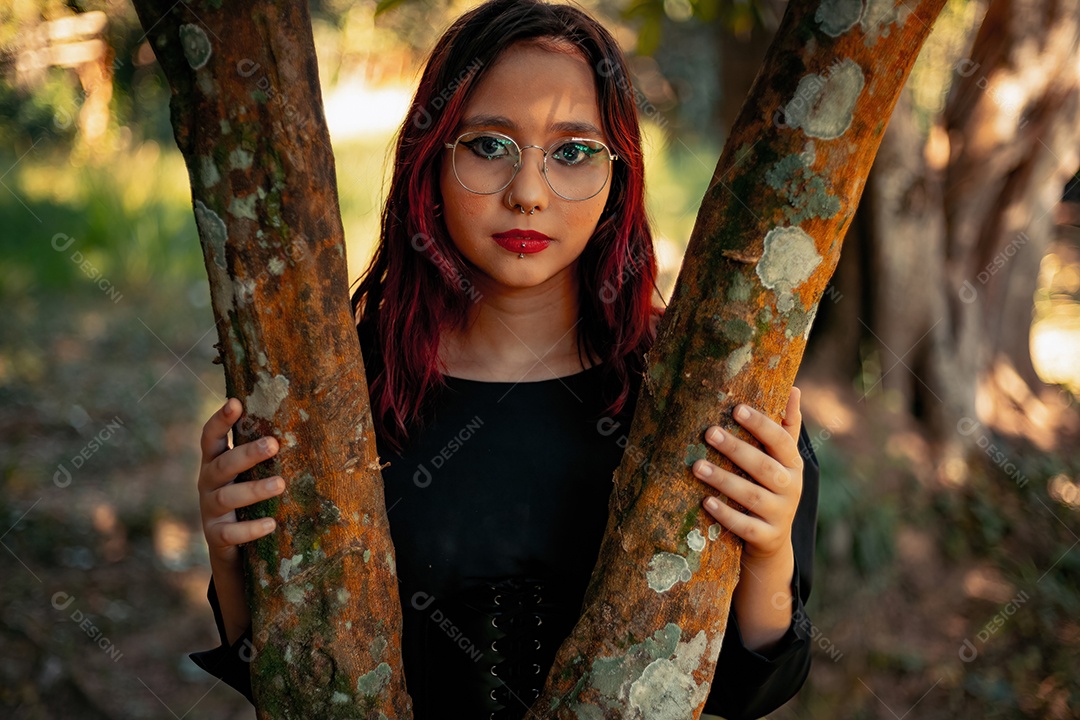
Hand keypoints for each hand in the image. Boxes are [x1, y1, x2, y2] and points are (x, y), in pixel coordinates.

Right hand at [198, 397, 285, 564]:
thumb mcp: (248, 476)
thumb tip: (299, 426)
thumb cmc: (247, 502)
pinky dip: (250, 529)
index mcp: (215, 464)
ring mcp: (210, 511)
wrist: (232, 551)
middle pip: (223, 465)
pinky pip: (230, 533)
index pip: (210, 438)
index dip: (220, 420)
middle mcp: (208, 484)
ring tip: (280, 484)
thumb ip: (260, 457)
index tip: (235, 402)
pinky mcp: (216, 537)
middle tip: (274, 444)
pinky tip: (271, 523)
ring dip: (254, 489)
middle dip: (247, 454)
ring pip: (228, 497)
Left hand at [692, 386, 803, 561]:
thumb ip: (786, 427)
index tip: (736, 409)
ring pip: (751, 496)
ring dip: (723, 480)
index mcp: (793, 465)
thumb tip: (794, 389)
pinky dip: (725, 514)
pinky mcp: (766, 537)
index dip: (760, 424)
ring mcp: (780, 515)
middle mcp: (791, 489)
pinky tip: (706, 501)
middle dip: (736, 449)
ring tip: (697, 466)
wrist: (773, 542)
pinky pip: (745, 526)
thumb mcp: (782, 460)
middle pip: (763, 467)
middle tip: (708, 432)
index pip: (780, 440)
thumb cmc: (771, 489)